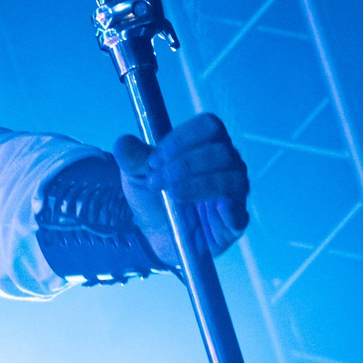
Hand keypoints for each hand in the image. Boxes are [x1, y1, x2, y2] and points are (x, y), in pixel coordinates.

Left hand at [114, 113, 249, 265]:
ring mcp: (235, 192)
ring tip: (172, 195)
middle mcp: (227, 164)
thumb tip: (122, 143)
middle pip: (221, 150)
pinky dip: (227, 208)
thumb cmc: (154, 199)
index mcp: (207, 145)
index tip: (155, 159)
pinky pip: (239, 211)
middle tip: (158, 181)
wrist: (157, 236)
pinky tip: (210, 209)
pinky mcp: (235, 221)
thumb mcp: (137, 177)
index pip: (209, 126)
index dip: (182, 139)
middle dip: (185, 164)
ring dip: (197, 184)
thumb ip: (132, 158)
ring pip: (230, 177)